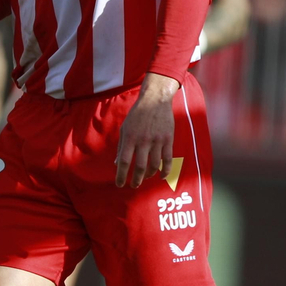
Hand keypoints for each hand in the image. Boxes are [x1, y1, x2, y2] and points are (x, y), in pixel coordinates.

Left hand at [114, 73, 178, 187]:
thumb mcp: (125, 127)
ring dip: (148, 175)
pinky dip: (165, 170)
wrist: (156, 99)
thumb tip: (116, 163)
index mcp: (130, 137)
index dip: (121, 175)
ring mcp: (157, 140)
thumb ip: (122, 146)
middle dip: (136, 180)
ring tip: (144, 178)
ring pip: (154, 165)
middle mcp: (143, 140)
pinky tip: (161, 176)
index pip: (124, 161)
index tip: (119, 184)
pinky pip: (167, 159)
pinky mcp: (168, 139)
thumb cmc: (137, 114)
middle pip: (139, 166)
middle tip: (133, 185)